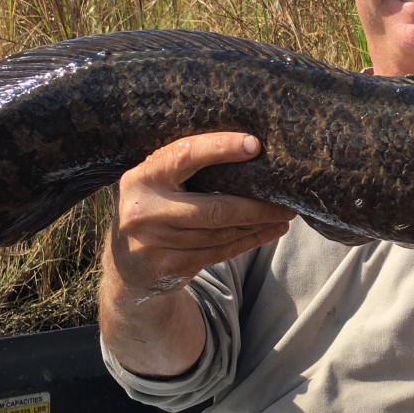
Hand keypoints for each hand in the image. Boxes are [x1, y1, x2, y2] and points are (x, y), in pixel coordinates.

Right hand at [105, 132, 296, 298]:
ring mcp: (156, 243)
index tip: (254, 144)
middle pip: (214, 208)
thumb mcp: (155, 184)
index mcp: (142, 178)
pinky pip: (220, 252)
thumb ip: (184, 167)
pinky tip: (270, 232)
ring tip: (283, 215)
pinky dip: (249, 241)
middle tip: (287, 200)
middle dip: (256, 206)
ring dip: (258, 224)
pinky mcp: (171, 267)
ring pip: (221, 233)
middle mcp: (145, 211)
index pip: (185, 155)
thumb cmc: (153, 210)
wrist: (126, 267)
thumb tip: (246, 149)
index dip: (220, 148)